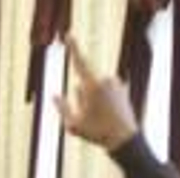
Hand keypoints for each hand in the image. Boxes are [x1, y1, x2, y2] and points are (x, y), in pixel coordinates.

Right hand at [53, 35, 138, 151]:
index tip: (69, 36)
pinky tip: (109, 113)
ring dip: (93, 98)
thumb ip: (62, 107)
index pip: (80, 64)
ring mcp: (115, 82)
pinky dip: (104, 99)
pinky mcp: (122, 87)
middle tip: (91, 117)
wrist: (124, 139)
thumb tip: (54, 95)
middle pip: (84, 84)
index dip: (73, 49)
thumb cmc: (96, 133)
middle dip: (82, 96)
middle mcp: (105, 80)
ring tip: (102, 117)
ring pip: (95, 87)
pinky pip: (106, 89)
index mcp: (92, 87)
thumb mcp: (73, 124)